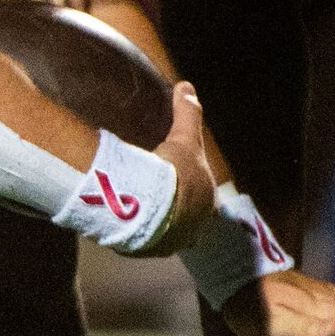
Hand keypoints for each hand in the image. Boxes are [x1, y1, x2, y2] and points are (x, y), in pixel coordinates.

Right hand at [125, 81, 218, 257]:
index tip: (175, 179)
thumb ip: (188, 113)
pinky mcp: (151, 249)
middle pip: (186, 216)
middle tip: (154, 193)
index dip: (189, 185)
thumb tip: (187, 85)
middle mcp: (197, 226)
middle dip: (174, 206)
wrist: (153, 207)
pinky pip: (145, 239)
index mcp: (208, 201)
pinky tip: (126, 218)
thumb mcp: (183, 138)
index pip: (202, 194)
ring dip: (155, 221)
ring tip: (137, 206)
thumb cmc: (175, 173)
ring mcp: (174, 241)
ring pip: (167, 231)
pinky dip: (138, 230)